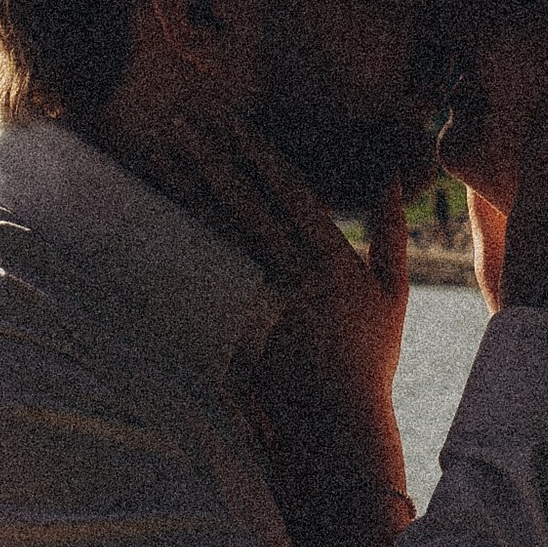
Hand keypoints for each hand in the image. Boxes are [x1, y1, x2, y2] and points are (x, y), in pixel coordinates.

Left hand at [128, 113, 410, 517]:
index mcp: (333, 264)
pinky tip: (154, 217)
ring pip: (217, 238)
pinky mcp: (235, 332)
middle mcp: (293, 280)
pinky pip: (203, 280)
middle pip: (244, 208)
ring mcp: (259, 307)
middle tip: (180, 123)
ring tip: (162, 156)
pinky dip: (178, 245)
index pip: (291, 196)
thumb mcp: (393, 292)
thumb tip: (391, 175)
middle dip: (212, 161)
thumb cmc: (369, 357)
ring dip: (188, 193)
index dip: (260, 157)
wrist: (337, 424)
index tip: (234, 124)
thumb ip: (391, 231)